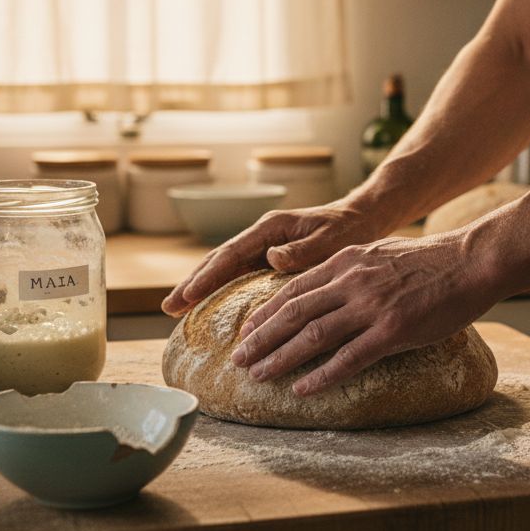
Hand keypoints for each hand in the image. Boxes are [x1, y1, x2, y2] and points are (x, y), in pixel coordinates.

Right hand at [162, 200, 387, 316]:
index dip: (208, 276)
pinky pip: (237, 276)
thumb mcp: (330, 240)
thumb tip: (272, 257)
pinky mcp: (268, 259)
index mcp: (271, 228)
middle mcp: (261, 236)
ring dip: (200, 287)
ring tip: (175, 310)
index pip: (231, 254)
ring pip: (223, 269)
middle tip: (168, 308)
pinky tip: (206, 308)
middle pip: (218, 260)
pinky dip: (219, 290)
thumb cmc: (348, 230)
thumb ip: (303, 250)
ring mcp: (262, 247)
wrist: (361, 220)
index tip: (188, 296)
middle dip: (192, 284)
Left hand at [228, 233, 501, 395]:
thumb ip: (354, 269)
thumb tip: (332, 288)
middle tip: (238, 358)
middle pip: (293, 312)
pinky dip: (321, 376)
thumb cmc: (432, 261)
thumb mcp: (381, 253)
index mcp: (347, 262)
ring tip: (258, 376)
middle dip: (261, 337)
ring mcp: (371, 306)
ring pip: (312, 336)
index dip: (267, 311)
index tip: (248, 329)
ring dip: (280, 358)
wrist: (472, 260)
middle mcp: (352, 281)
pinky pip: (348, 359)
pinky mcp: (392, 330)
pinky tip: (302, 389)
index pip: (294, 288)